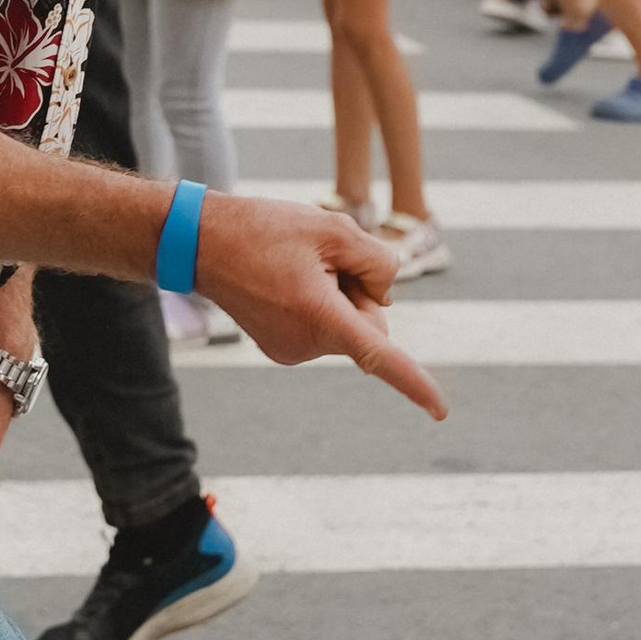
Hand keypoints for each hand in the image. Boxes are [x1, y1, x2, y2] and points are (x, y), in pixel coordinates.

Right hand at [196, 196, 444, 418]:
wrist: (200, 242)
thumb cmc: (265, 229)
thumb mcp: (333, 228)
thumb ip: (378, 262)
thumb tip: (385, 298)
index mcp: (320, 318)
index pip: (379, 355)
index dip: (414, 382)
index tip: (440, 411)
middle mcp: (306, 345)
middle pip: (370, 325)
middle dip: (362, 294)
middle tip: (324, 258)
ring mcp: (292, 352)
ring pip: (346, 325)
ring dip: (338, 295)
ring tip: (296, 266)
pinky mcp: (283, 348)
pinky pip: (324, 328)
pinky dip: (320, 305)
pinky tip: (287, 278)